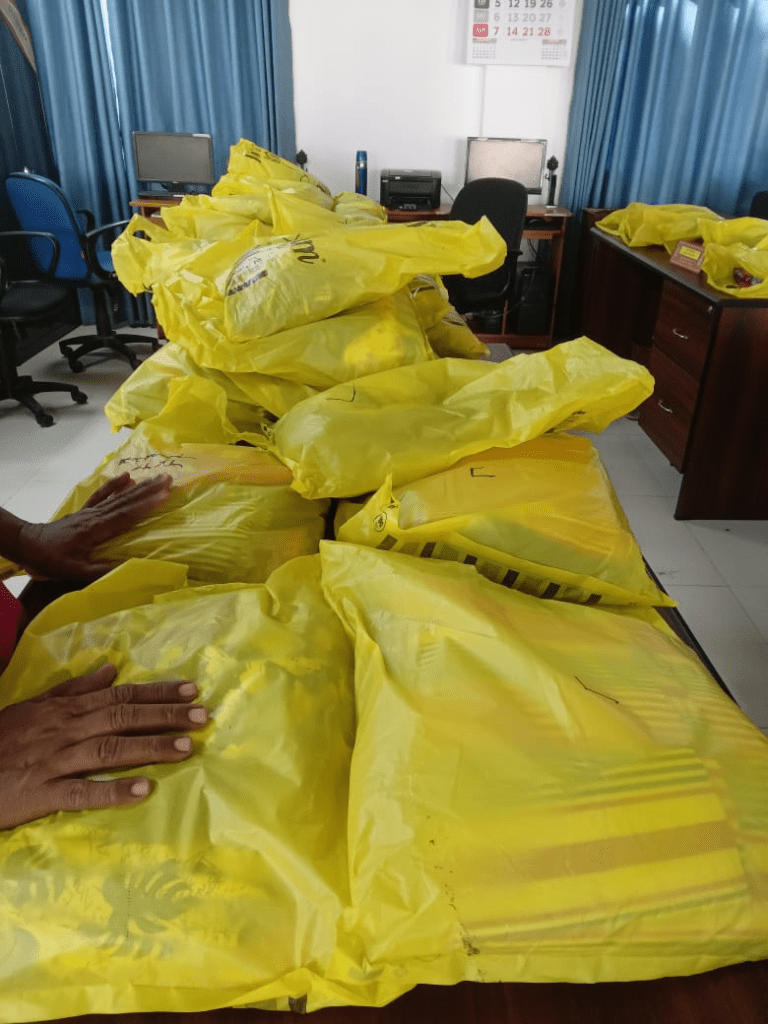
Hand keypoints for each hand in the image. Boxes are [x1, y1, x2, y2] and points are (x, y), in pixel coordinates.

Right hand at [0, 664, 207, 829]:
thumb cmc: (0, 739)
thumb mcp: (35, 706)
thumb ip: (75, 689)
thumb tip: (111, 670)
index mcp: (67, 709)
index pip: (120, 695)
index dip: (157, 693)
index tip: (191, 691)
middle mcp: (66, 730)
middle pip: (123, 717)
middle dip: (166, 716)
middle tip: (204, 716)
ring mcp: (55, 760)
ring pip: (110, 749)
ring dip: (150, 748)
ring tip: (187, 748)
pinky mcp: (42, 793)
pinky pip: (82, 791)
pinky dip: (113, 790)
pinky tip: (142, 791)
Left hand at [14, 473, 172, 581]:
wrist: (28, 545)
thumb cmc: (52, 560)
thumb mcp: (75, 571)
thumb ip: (102, 570)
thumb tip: (131, 567)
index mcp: (96, 530)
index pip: (126, 515)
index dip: (146, 505)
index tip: (165, 496)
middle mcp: (96, 516)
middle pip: (126, 501)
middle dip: (149, 490)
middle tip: (169, 479)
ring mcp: (90, 511)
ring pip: (118, 496)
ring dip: (139, 486)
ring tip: (157, 477)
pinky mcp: (84, 511)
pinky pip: (101, 495)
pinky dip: (113, 485)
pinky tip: (126, 477)